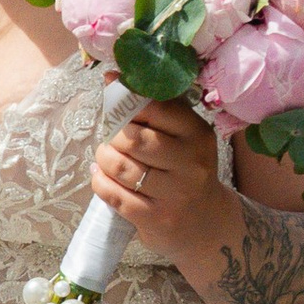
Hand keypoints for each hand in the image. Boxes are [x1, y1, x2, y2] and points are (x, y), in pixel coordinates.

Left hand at [92, 95, 229, 256]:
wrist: (204, 224)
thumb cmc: (185, 171)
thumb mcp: (184, 139)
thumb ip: (156, 111)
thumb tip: (112, 78)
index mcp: (197, 134)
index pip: (155, 107)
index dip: (125, 98)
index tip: (111, 91)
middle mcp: (190, 163)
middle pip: (132, 138)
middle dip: (113, 135)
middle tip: (113, 138)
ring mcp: (174, 193)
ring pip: (120, 167)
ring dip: (103, 158)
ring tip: (106, 157)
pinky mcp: (156, 218)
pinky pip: (114, 195)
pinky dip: (100, 182)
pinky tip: (101, 176)